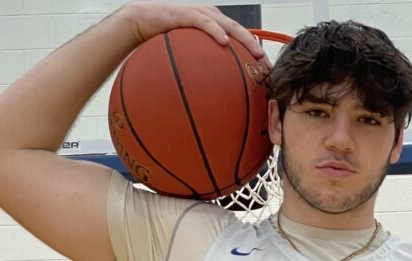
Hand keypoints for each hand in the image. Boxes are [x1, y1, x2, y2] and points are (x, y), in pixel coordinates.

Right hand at [123, 2, 265, 58]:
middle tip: (270, 66)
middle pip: (242, 33)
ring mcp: (202, 15)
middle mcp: (213, 18)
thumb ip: (199, 70)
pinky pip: (205, 23)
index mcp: (216, 26)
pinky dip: (216, 31)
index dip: (255, 53)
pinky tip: (225, 42)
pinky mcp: (188, 13)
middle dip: (258, 48)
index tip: (267, 72)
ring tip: (257, 52)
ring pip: (230, 25)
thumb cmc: (164, 39)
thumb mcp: (186, 56)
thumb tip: (208, 97)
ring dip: (245, 39)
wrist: (141, 21)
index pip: (241, 39)